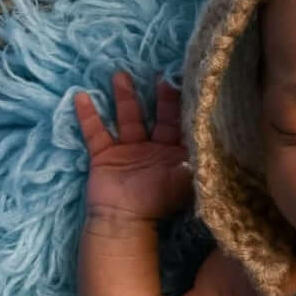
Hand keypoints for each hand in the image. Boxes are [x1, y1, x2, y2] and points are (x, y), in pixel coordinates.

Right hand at [74, 71, 192, 223]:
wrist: (125, 221)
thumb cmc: (159, 200)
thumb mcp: (186, 179)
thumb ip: (198, 157)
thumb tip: (214, 137)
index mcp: (174, 154)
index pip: (181, 124)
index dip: (183, 106)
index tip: (186, 83)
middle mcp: (152, 149)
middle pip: (157, 116)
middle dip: (159, 96)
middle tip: (160, 74)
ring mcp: (127, 150)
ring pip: (127, 117)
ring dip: (124, 97)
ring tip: (121, 75)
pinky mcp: (104, 155)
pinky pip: (95, 132)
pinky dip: (88, 115)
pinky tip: (81, 96)